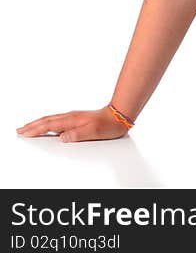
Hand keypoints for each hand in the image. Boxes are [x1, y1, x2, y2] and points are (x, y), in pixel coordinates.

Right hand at [16, 106, 130, 142]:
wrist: (120, 115)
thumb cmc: (108, 125)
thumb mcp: (93, 132)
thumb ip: (77, 135)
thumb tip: (62, 138)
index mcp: (72, 120)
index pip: (49, 125)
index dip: (35, 130)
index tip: (23, 133)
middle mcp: (71, 116)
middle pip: (47, 121)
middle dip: (32, 126)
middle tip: (19, 130)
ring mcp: (74, 117)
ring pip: (51, 119)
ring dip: (38, 123)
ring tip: (28, 127)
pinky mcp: (78, 118)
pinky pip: (58, 120)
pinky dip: (48, 123)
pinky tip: (48, 126)